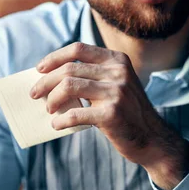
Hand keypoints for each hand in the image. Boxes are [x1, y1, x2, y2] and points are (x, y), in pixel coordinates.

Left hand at [30, 42, 188, 189]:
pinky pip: (75, 114)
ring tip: (49, 110)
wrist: (152, 140)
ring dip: (52, 99)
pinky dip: (61, 121)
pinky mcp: (111, 114)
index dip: (54, 57)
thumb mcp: (117, 86)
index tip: (39, 69)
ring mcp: (116, 92)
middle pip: (69, 69)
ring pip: (68, 87)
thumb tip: (51, 78)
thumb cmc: (128, 115)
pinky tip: (57, 126)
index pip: (78, 49)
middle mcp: (118, 73)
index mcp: (118, 61)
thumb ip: (94, 77)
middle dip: (46, 82)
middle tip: (35, 94)